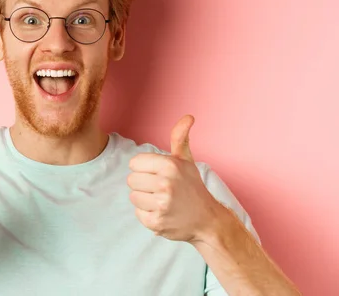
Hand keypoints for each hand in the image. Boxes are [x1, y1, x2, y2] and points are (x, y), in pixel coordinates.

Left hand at [127, 115, 222, 242]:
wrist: (207, 220)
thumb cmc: (192, 187)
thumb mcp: (186, 160)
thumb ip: (180, 137)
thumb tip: (188, 116)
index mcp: (170, 166)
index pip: (134, 163)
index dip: (144, 169)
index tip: (158, 175)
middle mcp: (166, 184)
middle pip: (131, 180)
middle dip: (144, 184)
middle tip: (161, 189)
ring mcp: (162, 205)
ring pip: (133, 196)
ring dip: (145, 200)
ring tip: (162, 201)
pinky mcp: (157, 223)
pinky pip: (138, 213)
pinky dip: (148, 214)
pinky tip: (162, 212)